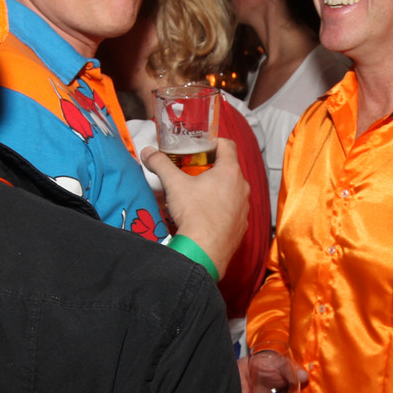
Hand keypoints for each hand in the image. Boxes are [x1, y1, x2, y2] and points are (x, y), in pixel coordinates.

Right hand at [141, 138, 247, 276]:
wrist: (204, 251)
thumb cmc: (194, 214)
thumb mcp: (174, 185)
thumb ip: (160, 164)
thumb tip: (148, 152)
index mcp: (229, 171)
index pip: (227, 145)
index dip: (214, 141)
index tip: (202, 146)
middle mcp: (242, 188)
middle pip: (229, 169)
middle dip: (213, 168)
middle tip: (194, 171)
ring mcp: (244, 208)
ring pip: (232, 191)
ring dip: (218, 189)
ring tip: (199, 195)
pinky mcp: (242, 226)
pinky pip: (233, 211)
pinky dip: (222, 209)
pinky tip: (206, 216)